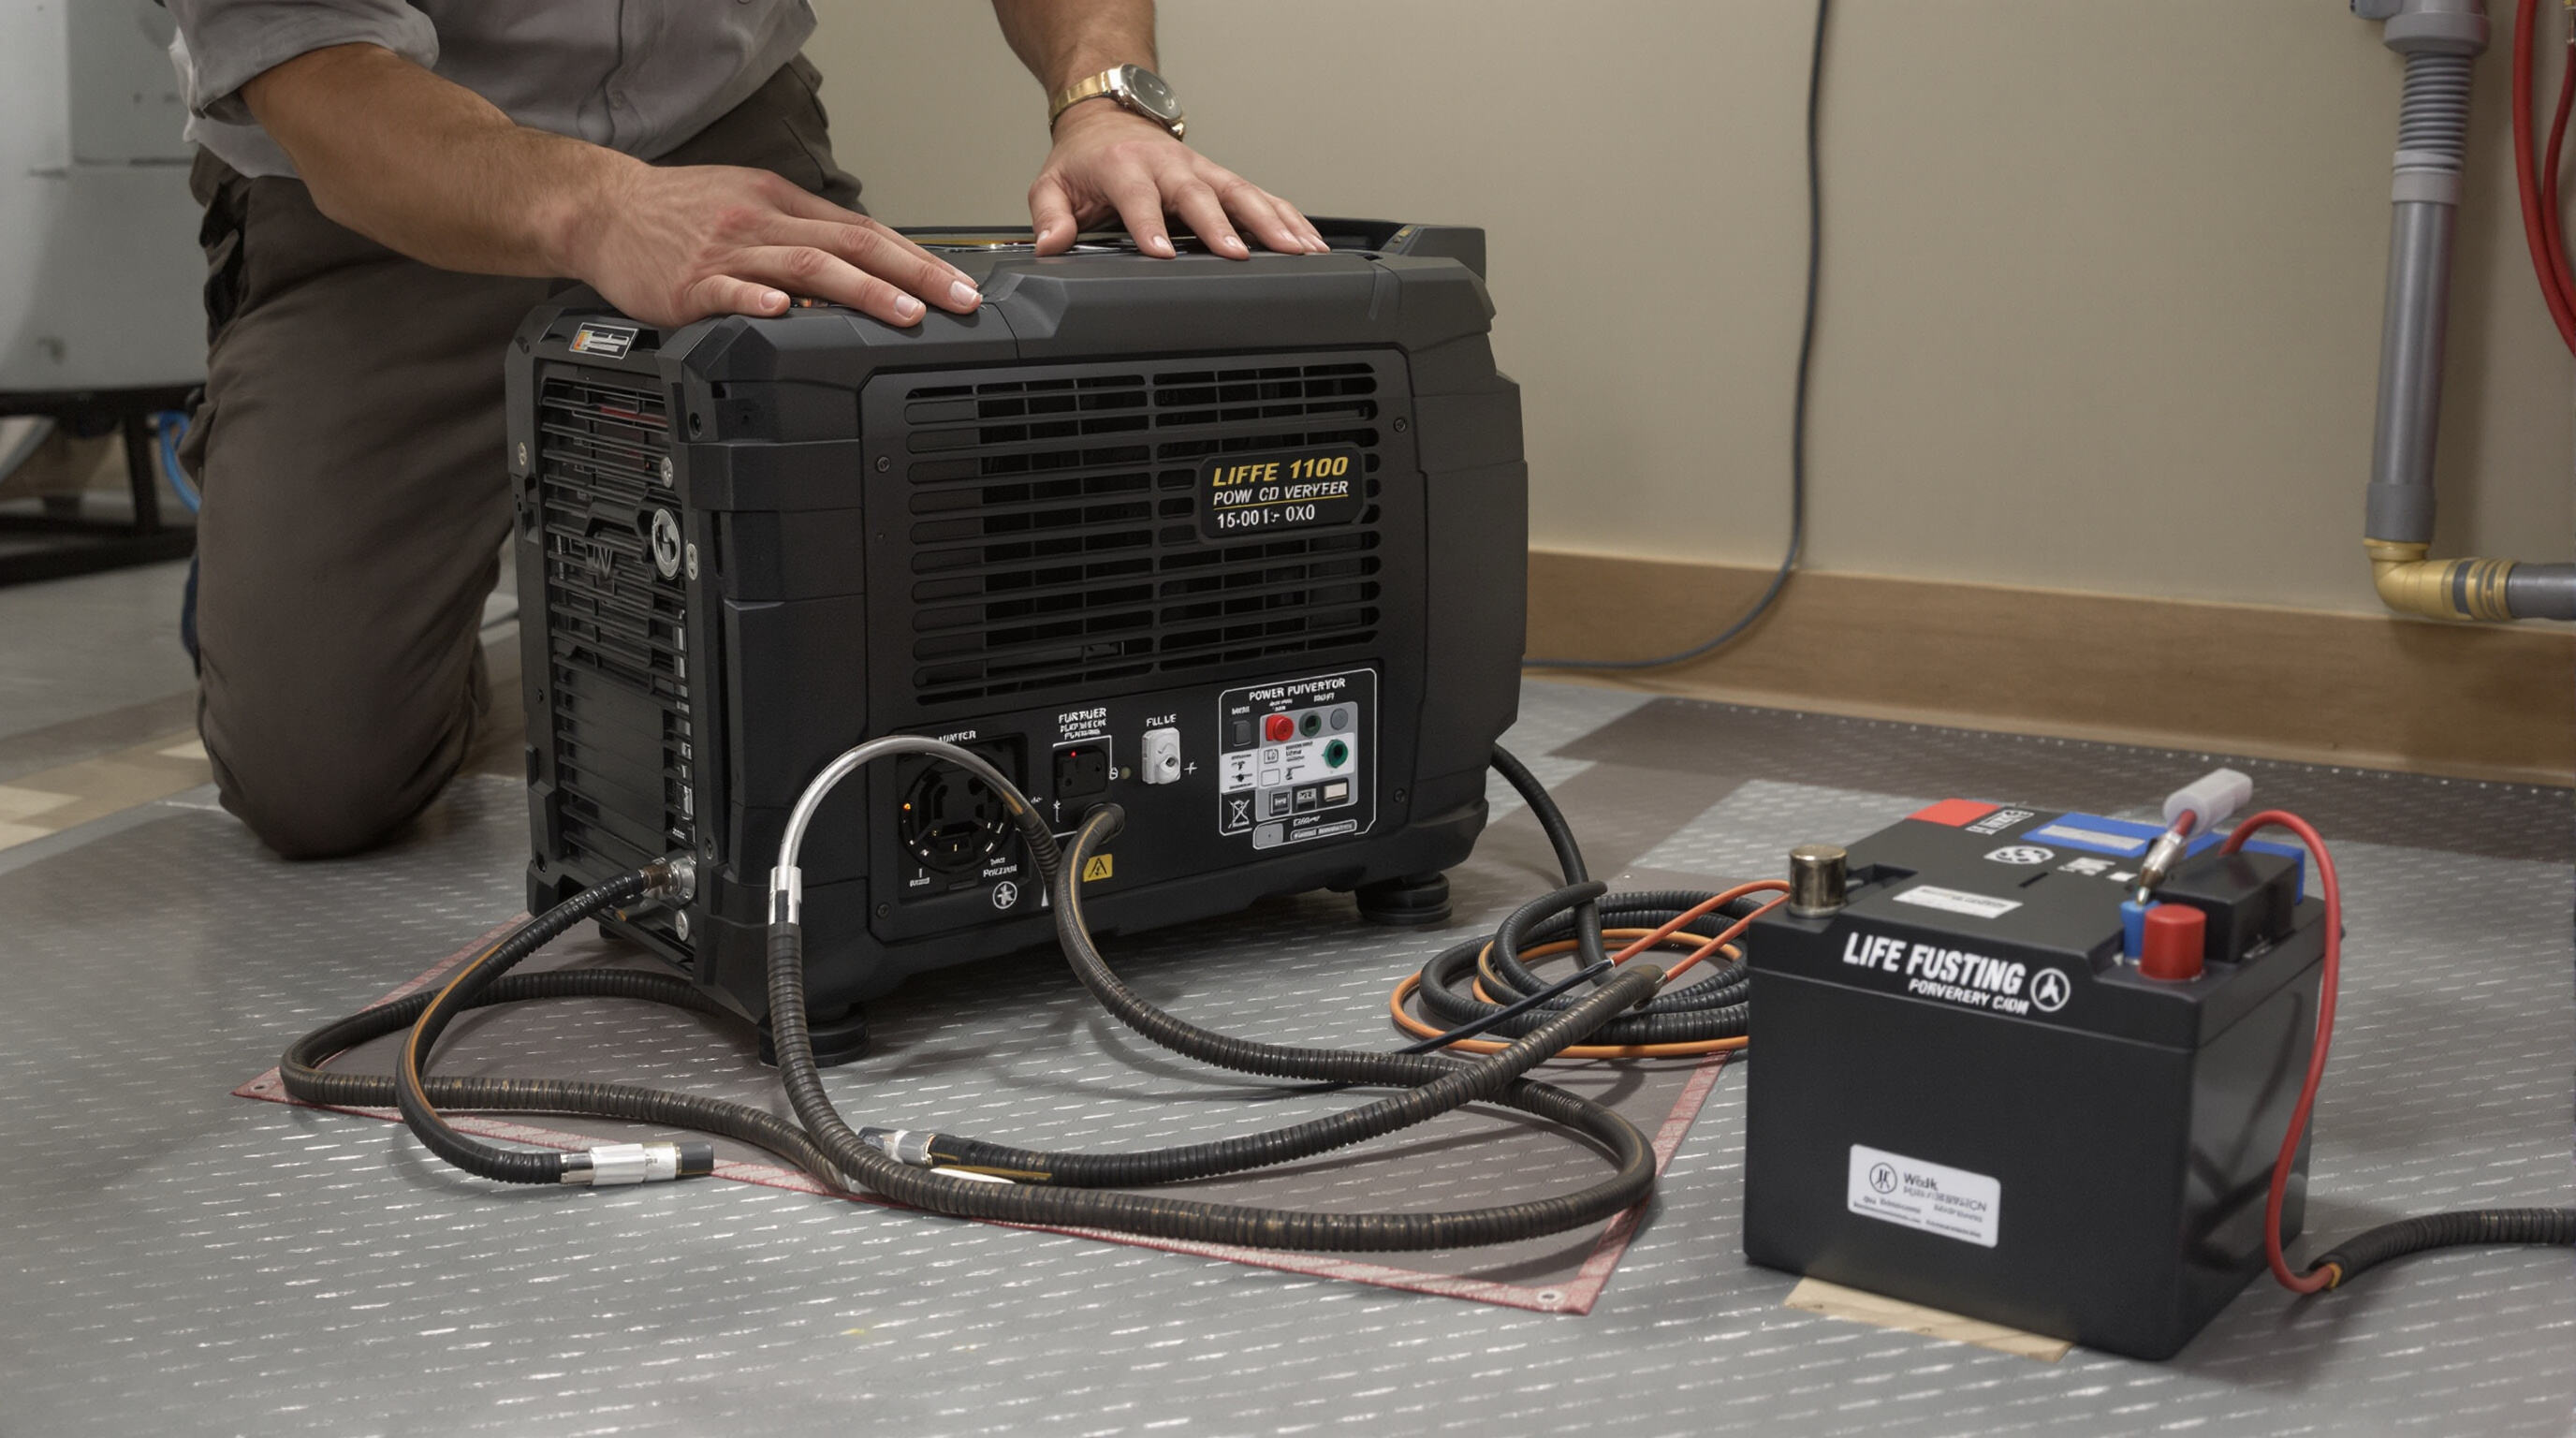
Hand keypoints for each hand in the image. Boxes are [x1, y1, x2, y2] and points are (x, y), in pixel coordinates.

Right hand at [557, 160, 983, 327]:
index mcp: (781, 203)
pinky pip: (728, 290)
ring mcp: (727, 252)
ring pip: (805, 266)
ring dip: (861, 290)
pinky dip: (759, 300)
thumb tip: (863, 269)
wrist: (604, 210)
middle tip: (953, 302)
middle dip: (911, 275)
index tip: (957, 284)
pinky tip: (784, 313)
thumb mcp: (749, 203)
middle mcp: (762, 221)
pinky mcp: (688, 283)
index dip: (917, 257)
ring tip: (903, 312)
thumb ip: (802, 235)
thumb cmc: (680, 214)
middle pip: (850, 245)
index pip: (864, 230)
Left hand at [1027, 104, 1324, 258]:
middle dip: (1222, 225)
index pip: (1139, 197)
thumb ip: (1049, 215)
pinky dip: (1289, 218)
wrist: (1110, 118)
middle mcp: (1171, 165)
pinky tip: (1311, 243)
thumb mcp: (1053, 184)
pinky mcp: (1224, 179)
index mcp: (1126, 166)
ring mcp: (1203, 171)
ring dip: (1273, 222)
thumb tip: (1049, 244)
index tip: (1162, 253)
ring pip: (1244, 193)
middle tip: (1239, 254)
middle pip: (1202, 195)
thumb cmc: (1086, 159)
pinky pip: (1263, 197)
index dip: (1150, 225)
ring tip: (1299, 252)